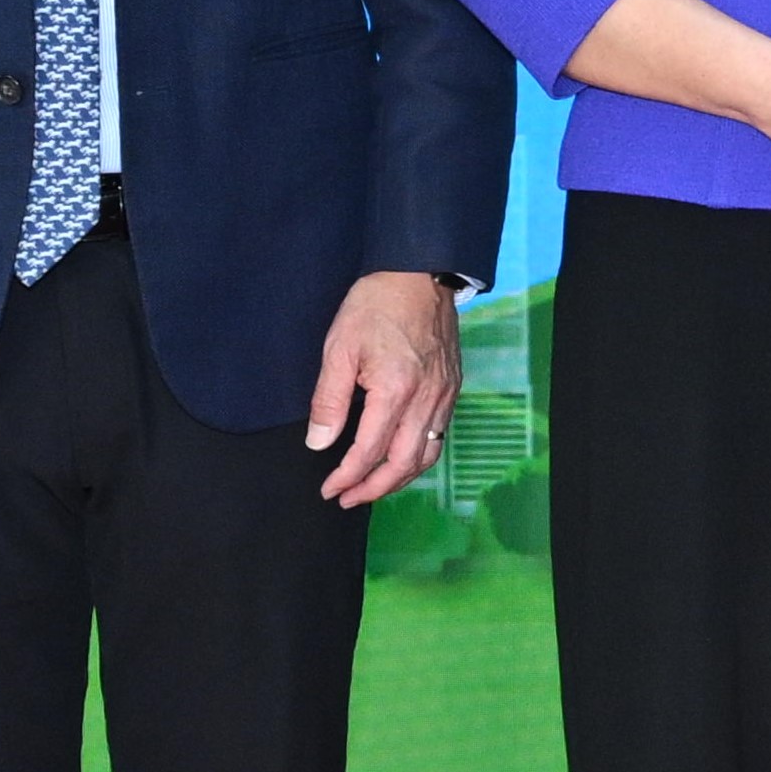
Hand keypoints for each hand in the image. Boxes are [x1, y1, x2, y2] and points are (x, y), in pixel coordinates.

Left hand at [303, 268, 463, 506]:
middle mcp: (425, 400)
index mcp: (395, 391)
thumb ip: (329, 400)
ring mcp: (443, 395)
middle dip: (374, 489)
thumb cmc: (375, 305)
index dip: (347, 476)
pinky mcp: (451, 388)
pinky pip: (438, 435)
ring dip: (399, 479)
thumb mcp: (339, 347)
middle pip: (403, 464)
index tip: (329, 489)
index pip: (369, 451)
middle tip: (348, 498)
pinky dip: (418, 457)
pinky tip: (401, 457)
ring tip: (374, 487)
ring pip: (427, 455)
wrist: (420, 273)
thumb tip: (319, 442)